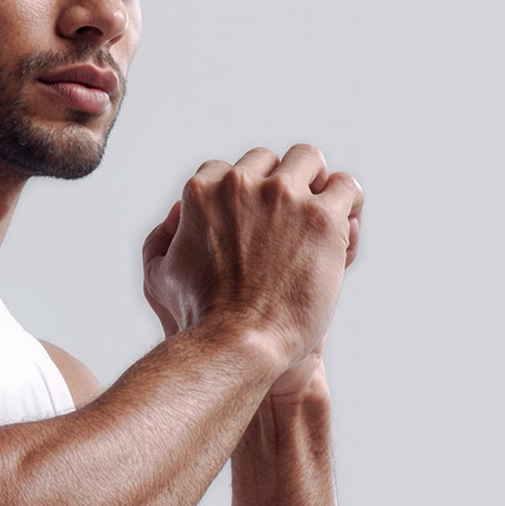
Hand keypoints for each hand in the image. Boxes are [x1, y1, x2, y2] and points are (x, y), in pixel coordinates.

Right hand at [141, 146, 363, 370]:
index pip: (228, 170)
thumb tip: (177, 214)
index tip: (254, 219)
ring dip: (314, 182)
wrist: (236, 344)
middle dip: (277, 184)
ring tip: (318, 213)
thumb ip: (162, 240)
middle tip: (287, 218)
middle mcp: (240, 184)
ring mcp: (283, 197)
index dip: (243, 195)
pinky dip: (346, 201)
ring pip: (309, 161)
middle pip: (269, 161)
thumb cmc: (198, 319)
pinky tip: (342, 225)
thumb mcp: (158, 277)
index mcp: (201, 192)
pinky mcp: (321, 217)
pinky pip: (345, 187)